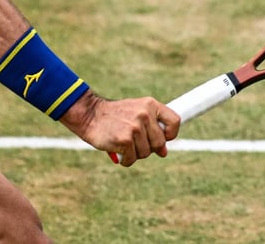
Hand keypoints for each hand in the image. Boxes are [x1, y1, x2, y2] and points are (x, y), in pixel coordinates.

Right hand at [59, 92, 179, 166]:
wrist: (89, 114)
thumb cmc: (113, 116)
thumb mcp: (135, 114)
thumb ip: (151, 129)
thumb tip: (164, 152)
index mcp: (150, 104)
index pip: (175, 121)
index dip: (171, 134)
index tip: (162, 138)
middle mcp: (144, 114)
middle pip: (160, 143)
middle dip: (148, 147)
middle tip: (134, 142)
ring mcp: (135, 127)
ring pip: (146, 153)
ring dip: (134, 153)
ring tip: (122, 142)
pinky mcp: (125, 140)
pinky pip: (132, 159)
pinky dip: (125, 160)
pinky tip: (117, 151)